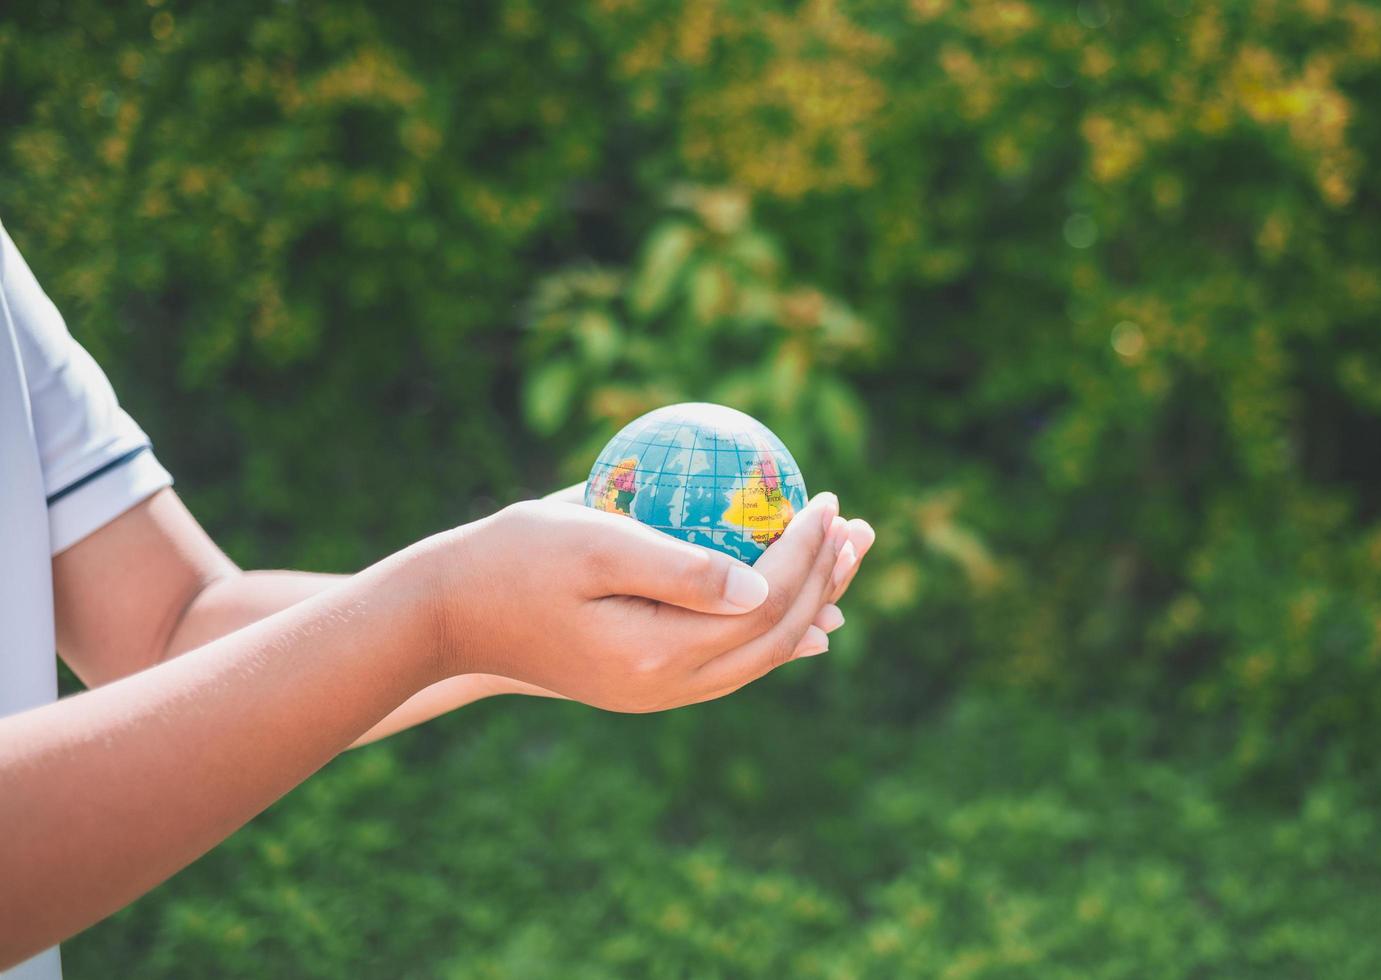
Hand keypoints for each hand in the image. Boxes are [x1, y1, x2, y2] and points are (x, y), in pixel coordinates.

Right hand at [415, 492, 867, 711]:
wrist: (448, 617)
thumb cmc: (513, 559)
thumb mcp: (592, 542)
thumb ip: (678, 566)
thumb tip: (763, 584)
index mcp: (657, 655)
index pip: (765, 603)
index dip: (808, 552)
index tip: (826, 499)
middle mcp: (667, 688)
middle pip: (777, 636)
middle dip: (826, 580)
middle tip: (858, 527)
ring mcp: (658, 694)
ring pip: (760, 654)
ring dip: (809, 604)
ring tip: (843, 558)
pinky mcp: (646, 684)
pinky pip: (730, 659)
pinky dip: (770, 624)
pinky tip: (794, 598)